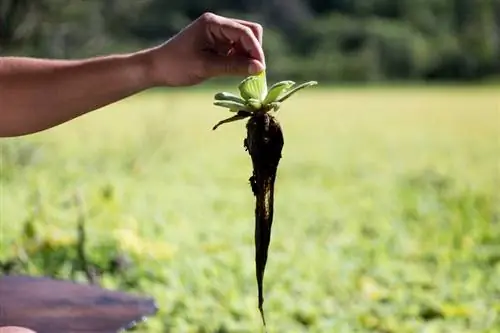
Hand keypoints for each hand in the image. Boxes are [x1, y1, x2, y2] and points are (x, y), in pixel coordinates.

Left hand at [145, 12, 265, 86]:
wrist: (156, 68)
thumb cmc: (177, 66)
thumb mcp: (206, 67)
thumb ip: (234, 67)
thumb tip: (259, 69)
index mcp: (213, 23)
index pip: (244, 32)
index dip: (256, 50)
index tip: (260, 69)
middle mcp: (217, 24)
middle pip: (249, 32)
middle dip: (254, 51)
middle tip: (254, 72)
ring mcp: (217, 33)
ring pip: (245, 41)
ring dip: (248, 56)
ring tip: (244, 74)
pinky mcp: (217, 43)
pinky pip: (236, 49)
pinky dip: (240, 60)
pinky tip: (236, 71)